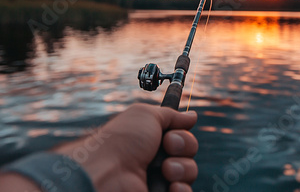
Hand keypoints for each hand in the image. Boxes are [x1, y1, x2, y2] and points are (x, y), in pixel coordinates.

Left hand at [54, 103, 198, 191]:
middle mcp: (156, 159)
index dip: (182, 134)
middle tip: (168, 147)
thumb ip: (171, 115)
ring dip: (182, 168)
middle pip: (189, 152)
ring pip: (190, 172)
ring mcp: (159, 180)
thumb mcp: (147, 115)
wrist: (106, 173)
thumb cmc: (123, 141)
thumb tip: (192, 115)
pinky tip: (171, 186)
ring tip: (165, 170)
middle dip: (185, 146)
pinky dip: (182, 189)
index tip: (170, 133)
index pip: (182, 136)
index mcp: (153, 139)